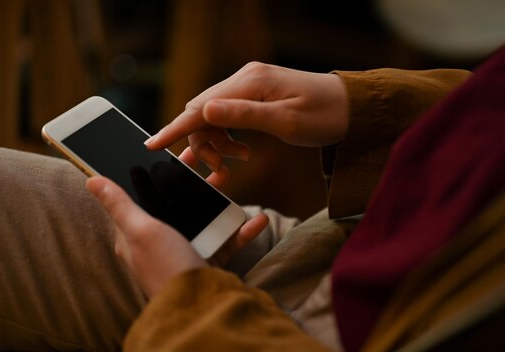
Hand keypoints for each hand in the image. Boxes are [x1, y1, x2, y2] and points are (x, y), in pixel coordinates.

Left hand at [86, 172, 267, 297]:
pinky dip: (241, 230)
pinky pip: (225, 239)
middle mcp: (159, 242)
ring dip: (218, 200)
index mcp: (135, 235)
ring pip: (202, 218)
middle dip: (192, 183)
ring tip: (227, 179)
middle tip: (204, 162)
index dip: (149, 175)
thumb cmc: (165, 267)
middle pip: (174, 204)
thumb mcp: (140, 231)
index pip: (137, 198)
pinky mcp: (207, 260)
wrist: (200, 306)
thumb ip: (119, 204)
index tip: (166, 154)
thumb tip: (91, 180)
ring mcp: (184, 251)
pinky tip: (256, 219)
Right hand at [144, 62, 348, 170]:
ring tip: (232, 164)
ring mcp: (249, 85)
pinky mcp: (254, 95)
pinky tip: (236, 154)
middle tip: (218, 170)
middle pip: (202, 112)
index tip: (152, 146)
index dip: (175, 128)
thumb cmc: (325, 115)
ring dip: (215, 144)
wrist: (351, 108)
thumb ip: (243, 115)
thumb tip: (204, 112)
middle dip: (201, 144)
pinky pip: (227, 117)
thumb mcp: (286, 121)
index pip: (201, 106)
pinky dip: (226, 138)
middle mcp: (245, 79)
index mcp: (251, 83)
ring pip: (213, 117)